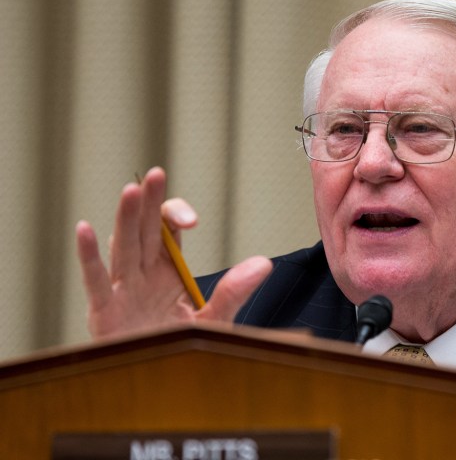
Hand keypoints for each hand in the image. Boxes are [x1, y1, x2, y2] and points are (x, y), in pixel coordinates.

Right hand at [75, 167, 272, 337]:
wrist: (158, 386)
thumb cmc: (180, 347)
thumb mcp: (215, 318)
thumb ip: (235, 291)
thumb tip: (264, 263)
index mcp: (167, 270)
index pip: (169, 231)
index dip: (175, 216)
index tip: (191, 220)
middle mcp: (143, 273)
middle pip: (145, 231)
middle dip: (149, 204)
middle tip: (155, 175)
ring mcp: (123, 290)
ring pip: (123, 247)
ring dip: (125, 220)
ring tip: (129, 191)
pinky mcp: (105, 311)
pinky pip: (96, 280)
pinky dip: (88, 256)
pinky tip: (84, 228)